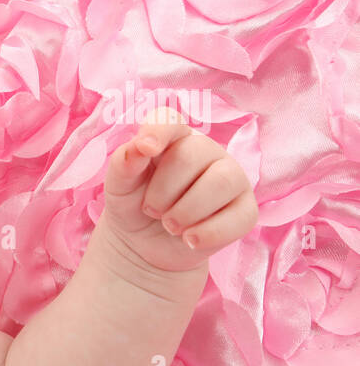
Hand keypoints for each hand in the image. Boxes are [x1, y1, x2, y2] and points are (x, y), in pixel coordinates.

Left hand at [101, 107, 258, 273]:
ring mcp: (232, 178)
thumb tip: (138, 147)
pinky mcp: (246, 210)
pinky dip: (206, 234)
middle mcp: (207, 152)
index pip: (170, 120)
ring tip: (170, 225)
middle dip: (163, 191)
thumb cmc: (133, 205)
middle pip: (192, 155)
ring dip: (185, 212)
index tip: (146, 148)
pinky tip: (189, 239)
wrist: (145, 245)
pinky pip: (238, 218)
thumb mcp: (119, 186)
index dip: (159, 130)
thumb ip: (124, 163)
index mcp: (173, 138)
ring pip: (221, 182)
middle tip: (152, 210)